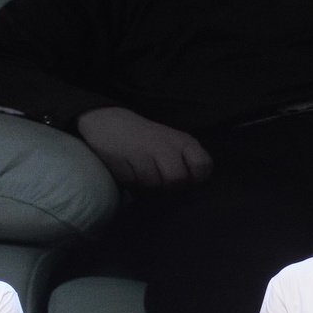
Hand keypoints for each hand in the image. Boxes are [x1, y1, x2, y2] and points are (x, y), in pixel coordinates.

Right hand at [76, 106, 213, 187]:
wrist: (110, 124)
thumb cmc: (148, 140)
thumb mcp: (174, 146)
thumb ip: (188, 164)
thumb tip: (194, 188)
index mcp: (182, 141)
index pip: (202, 165)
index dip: (196, 177)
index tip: (186, 177)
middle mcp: (165, 144)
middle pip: (176, 179)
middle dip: (166, 184)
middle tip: (157, 174)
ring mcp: (141, 150)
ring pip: (151, 183)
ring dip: (145, 183)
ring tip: (139, 168)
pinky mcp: (120, 158)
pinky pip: (131, 181)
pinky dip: (129, 179)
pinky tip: (126, 166)